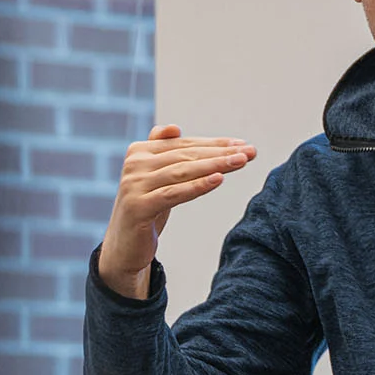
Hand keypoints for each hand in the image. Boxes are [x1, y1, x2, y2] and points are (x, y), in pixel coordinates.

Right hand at [98, 124, 256, 298]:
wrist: (124, 247)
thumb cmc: (146, 208)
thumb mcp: (155, 179)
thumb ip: (163, 152)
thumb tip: (174, 127)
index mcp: (139, 151)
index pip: (185, 145)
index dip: (215, 144)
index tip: (243, 145)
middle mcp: (135, 164)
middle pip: (186, 155)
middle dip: (221, 153)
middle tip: (250, 152)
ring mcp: (135, 185)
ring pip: (183, 171)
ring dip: (215, 165)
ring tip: (240, 162)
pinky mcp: (138, 207)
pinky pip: (174, 194)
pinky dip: (197, 186)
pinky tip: (218, 179)